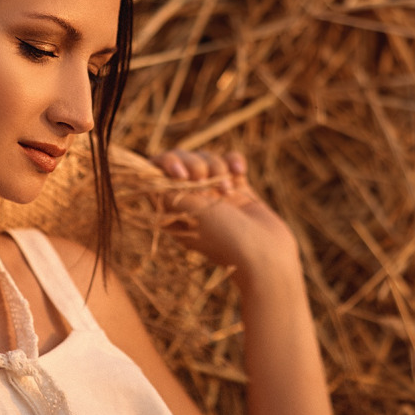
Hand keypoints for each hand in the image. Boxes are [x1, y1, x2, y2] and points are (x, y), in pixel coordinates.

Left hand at [151, 149, 300, 279]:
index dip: (165, 165)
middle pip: (181, 160)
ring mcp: (214, 193)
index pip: (155, 176)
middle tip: (203, 178)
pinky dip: (234, 163)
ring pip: (207, 158)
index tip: (181, 174)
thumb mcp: (190, 211)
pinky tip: (240, 173)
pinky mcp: (237, 187)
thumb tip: (148, 170)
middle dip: (194, 163)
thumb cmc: (224, 237)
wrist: (266, 255)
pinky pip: (229, 161)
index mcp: (172, 209)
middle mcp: (190, 200)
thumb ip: (167, 188)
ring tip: (228, 190)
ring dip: (216, 167)